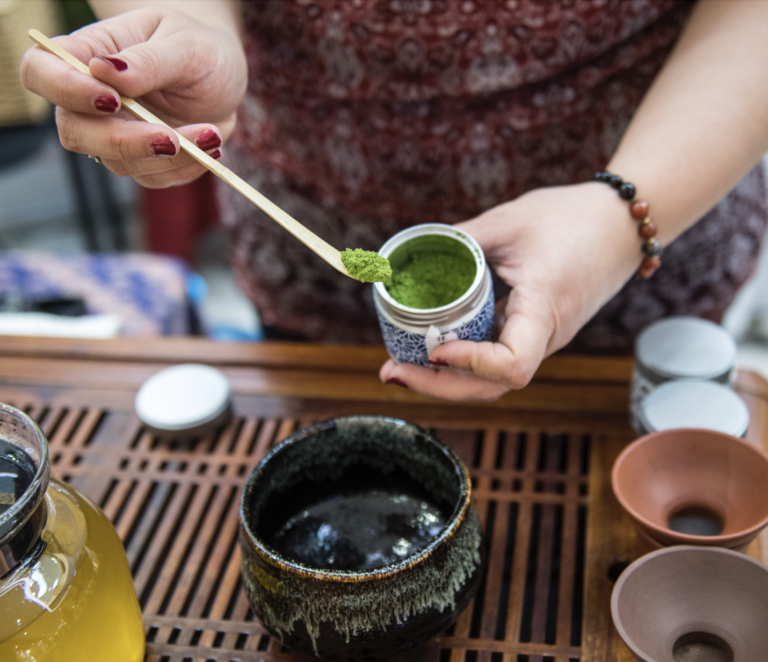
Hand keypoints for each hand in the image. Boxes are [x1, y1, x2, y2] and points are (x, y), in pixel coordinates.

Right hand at [20, 7, 246, 187]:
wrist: (224, 77)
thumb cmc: (198, 49)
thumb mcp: (183, 44)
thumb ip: (147, 61)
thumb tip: (103, 69)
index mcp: (86, 55)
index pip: (41, 72)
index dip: (65, 90)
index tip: (112, 99)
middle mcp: (91, 101)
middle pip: (74, 132)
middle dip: (124, 141)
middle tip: (171, 139)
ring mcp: (115, 135)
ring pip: (118, 162)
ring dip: (168, 158)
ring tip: (210, 134)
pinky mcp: (143, 162)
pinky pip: (153, 178)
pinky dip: (186, 167)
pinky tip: (211, 145)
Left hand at [379, 183, 641, 400]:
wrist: (624, 223)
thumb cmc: (572, 217)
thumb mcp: (508, 221)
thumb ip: (458, 239)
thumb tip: (405, 257)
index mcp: (544, 309)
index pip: (511, 365)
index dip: (468, 365)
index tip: (432, 350)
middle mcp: (546, 336)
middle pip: (492, 387)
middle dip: (438, 387)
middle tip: (390, 372)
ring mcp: (543, 339)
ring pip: (492, 381)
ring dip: (446, 381)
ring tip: (400, 368)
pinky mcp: (536, 334)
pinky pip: (497, 361)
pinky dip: (463, 364)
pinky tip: (432, 351)